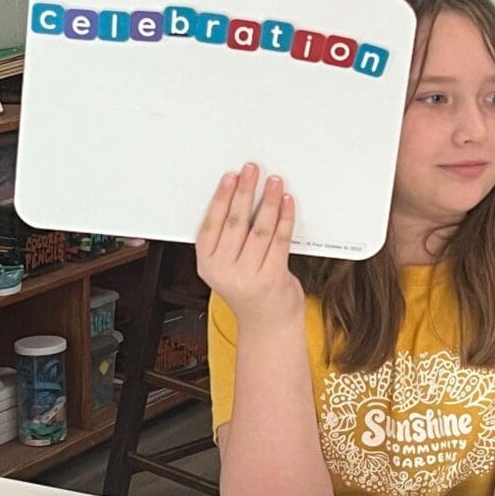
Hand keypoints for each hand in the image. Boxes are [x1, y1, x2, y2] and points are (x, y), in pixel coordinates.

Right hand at [195, 163, 303, 335]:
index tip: (230, 177)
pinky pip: (280, 240)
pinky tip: (287, 203)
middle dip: (245, 191)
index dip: (221, 198)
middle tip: (251, 171)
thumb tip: (241, 197)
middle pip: (236, 222)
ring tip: (274, 182)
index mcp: (207, 265)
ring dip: (268, 201)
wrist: (267, 324)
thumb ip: (228, 241)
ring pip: (260, 228)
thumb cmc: (249, 290)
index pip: (211, 224)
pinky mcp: (273, 278)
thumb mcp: (226, 268)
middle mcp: (224, 271)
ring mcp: (249, 276)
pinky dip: (285, 218)